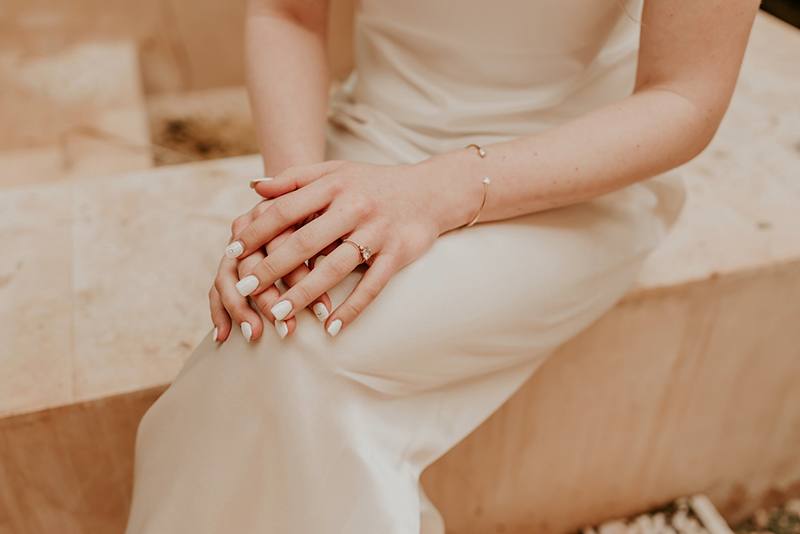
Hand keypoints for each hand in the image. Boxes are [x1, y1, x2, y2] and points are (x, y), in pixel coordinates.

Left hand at [224, 160, 459, 335]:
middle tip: (244, 289)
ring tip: (278, 314)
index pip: (286, 209)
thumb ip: (295, 179)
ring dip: (304, 294)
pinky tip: (332, 328)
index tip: (232, 250)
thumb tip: (254, 188)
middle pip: (305, 242)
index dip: (257, 231)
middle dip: (271, 268)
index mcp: (334, 185)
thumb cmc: (374, 183)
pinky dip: (352, 308)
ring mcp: (377, 231)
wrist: (431, 190)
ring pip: (335, 268)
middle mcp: (354, 207)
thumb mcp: (336, 172)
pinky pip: (372, 286)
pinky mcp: (398, 253)